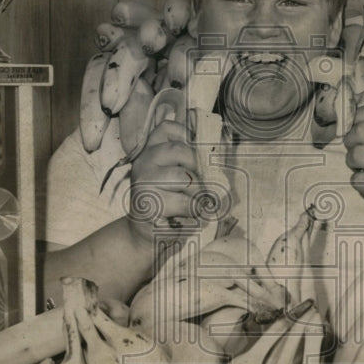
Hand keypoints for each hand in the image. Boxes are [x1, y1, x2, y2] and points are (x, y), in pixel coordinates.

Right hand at [128, 119, 200, 245]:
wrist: (147, 235)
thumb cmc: (171, 203)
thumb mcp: (182, 176)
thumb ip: (194, 159)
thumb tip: (220, 145)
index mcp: (152, 149)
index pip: (168, 128)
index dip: (187, 133)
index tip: (199, 149)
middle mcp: (144, 160)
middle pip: (180, 150)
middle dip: (198, 168)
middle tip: (202, 185)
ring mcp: (143, 180)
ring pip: (184, 177)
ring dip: (198, 192)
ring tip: (197, 202)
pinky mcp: (148, 202)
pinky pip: (184, 201)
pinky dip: (196, 209)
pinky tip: (192, 214)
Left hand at [344, 102, 363, 217]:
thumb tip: (352, 123)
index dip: (357, 119)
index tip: (356, 129)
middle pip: (359, 132)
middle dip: (350, 141)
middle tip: (354, 149)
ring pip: (356, 156)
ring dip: (352, 162)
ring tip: (360, 166)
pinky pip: (359, 180)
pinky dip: (358, 182)